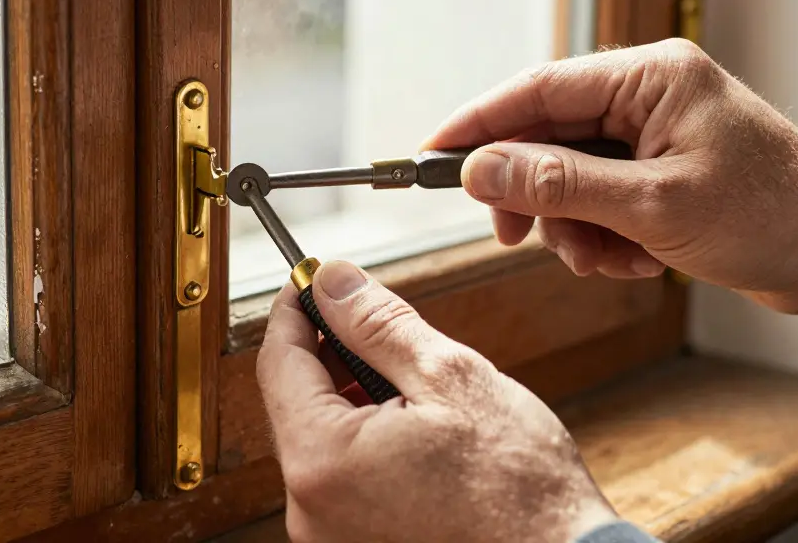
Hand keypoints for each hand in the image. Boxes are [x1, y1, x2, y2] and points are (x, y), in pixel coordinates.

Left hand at [257, 260, 618, 542]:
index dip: (295, 311)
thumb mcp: (450, 378)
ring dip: (351, 396)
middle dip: (330, 353)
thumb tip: (332, 281)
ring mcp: (328, 535)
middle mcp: (308, 509)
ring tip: (413, 383)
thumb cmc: (519, 488)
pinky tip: (413, 428)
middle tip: (374, 321)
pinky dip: (364, 439)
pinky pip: (340, 475)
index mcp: (321, 461)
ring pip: (319, 437)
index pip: (278, 362)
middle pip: (294, 402)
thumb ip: (378, 324)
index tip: (313, 279)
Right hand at [424, 38, 797, 312]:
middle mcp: (646, 94)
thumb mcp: (651, 204)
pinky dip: (601, 235)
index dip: (478, 122)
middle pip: (545, 136)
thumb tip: (480, 170)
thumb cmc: (771, 215)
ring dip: (573, 227)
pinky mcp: (657, 167)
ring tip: (608, 259)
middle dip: (533, 195)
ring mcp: (652, 131)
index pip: (537, 88)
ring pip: (566, 175)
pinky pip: (595, 197)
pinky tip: (636, 258)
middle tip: (511, 236)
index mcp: (650, 76)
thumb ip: (557, 184)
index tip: (431, 153)